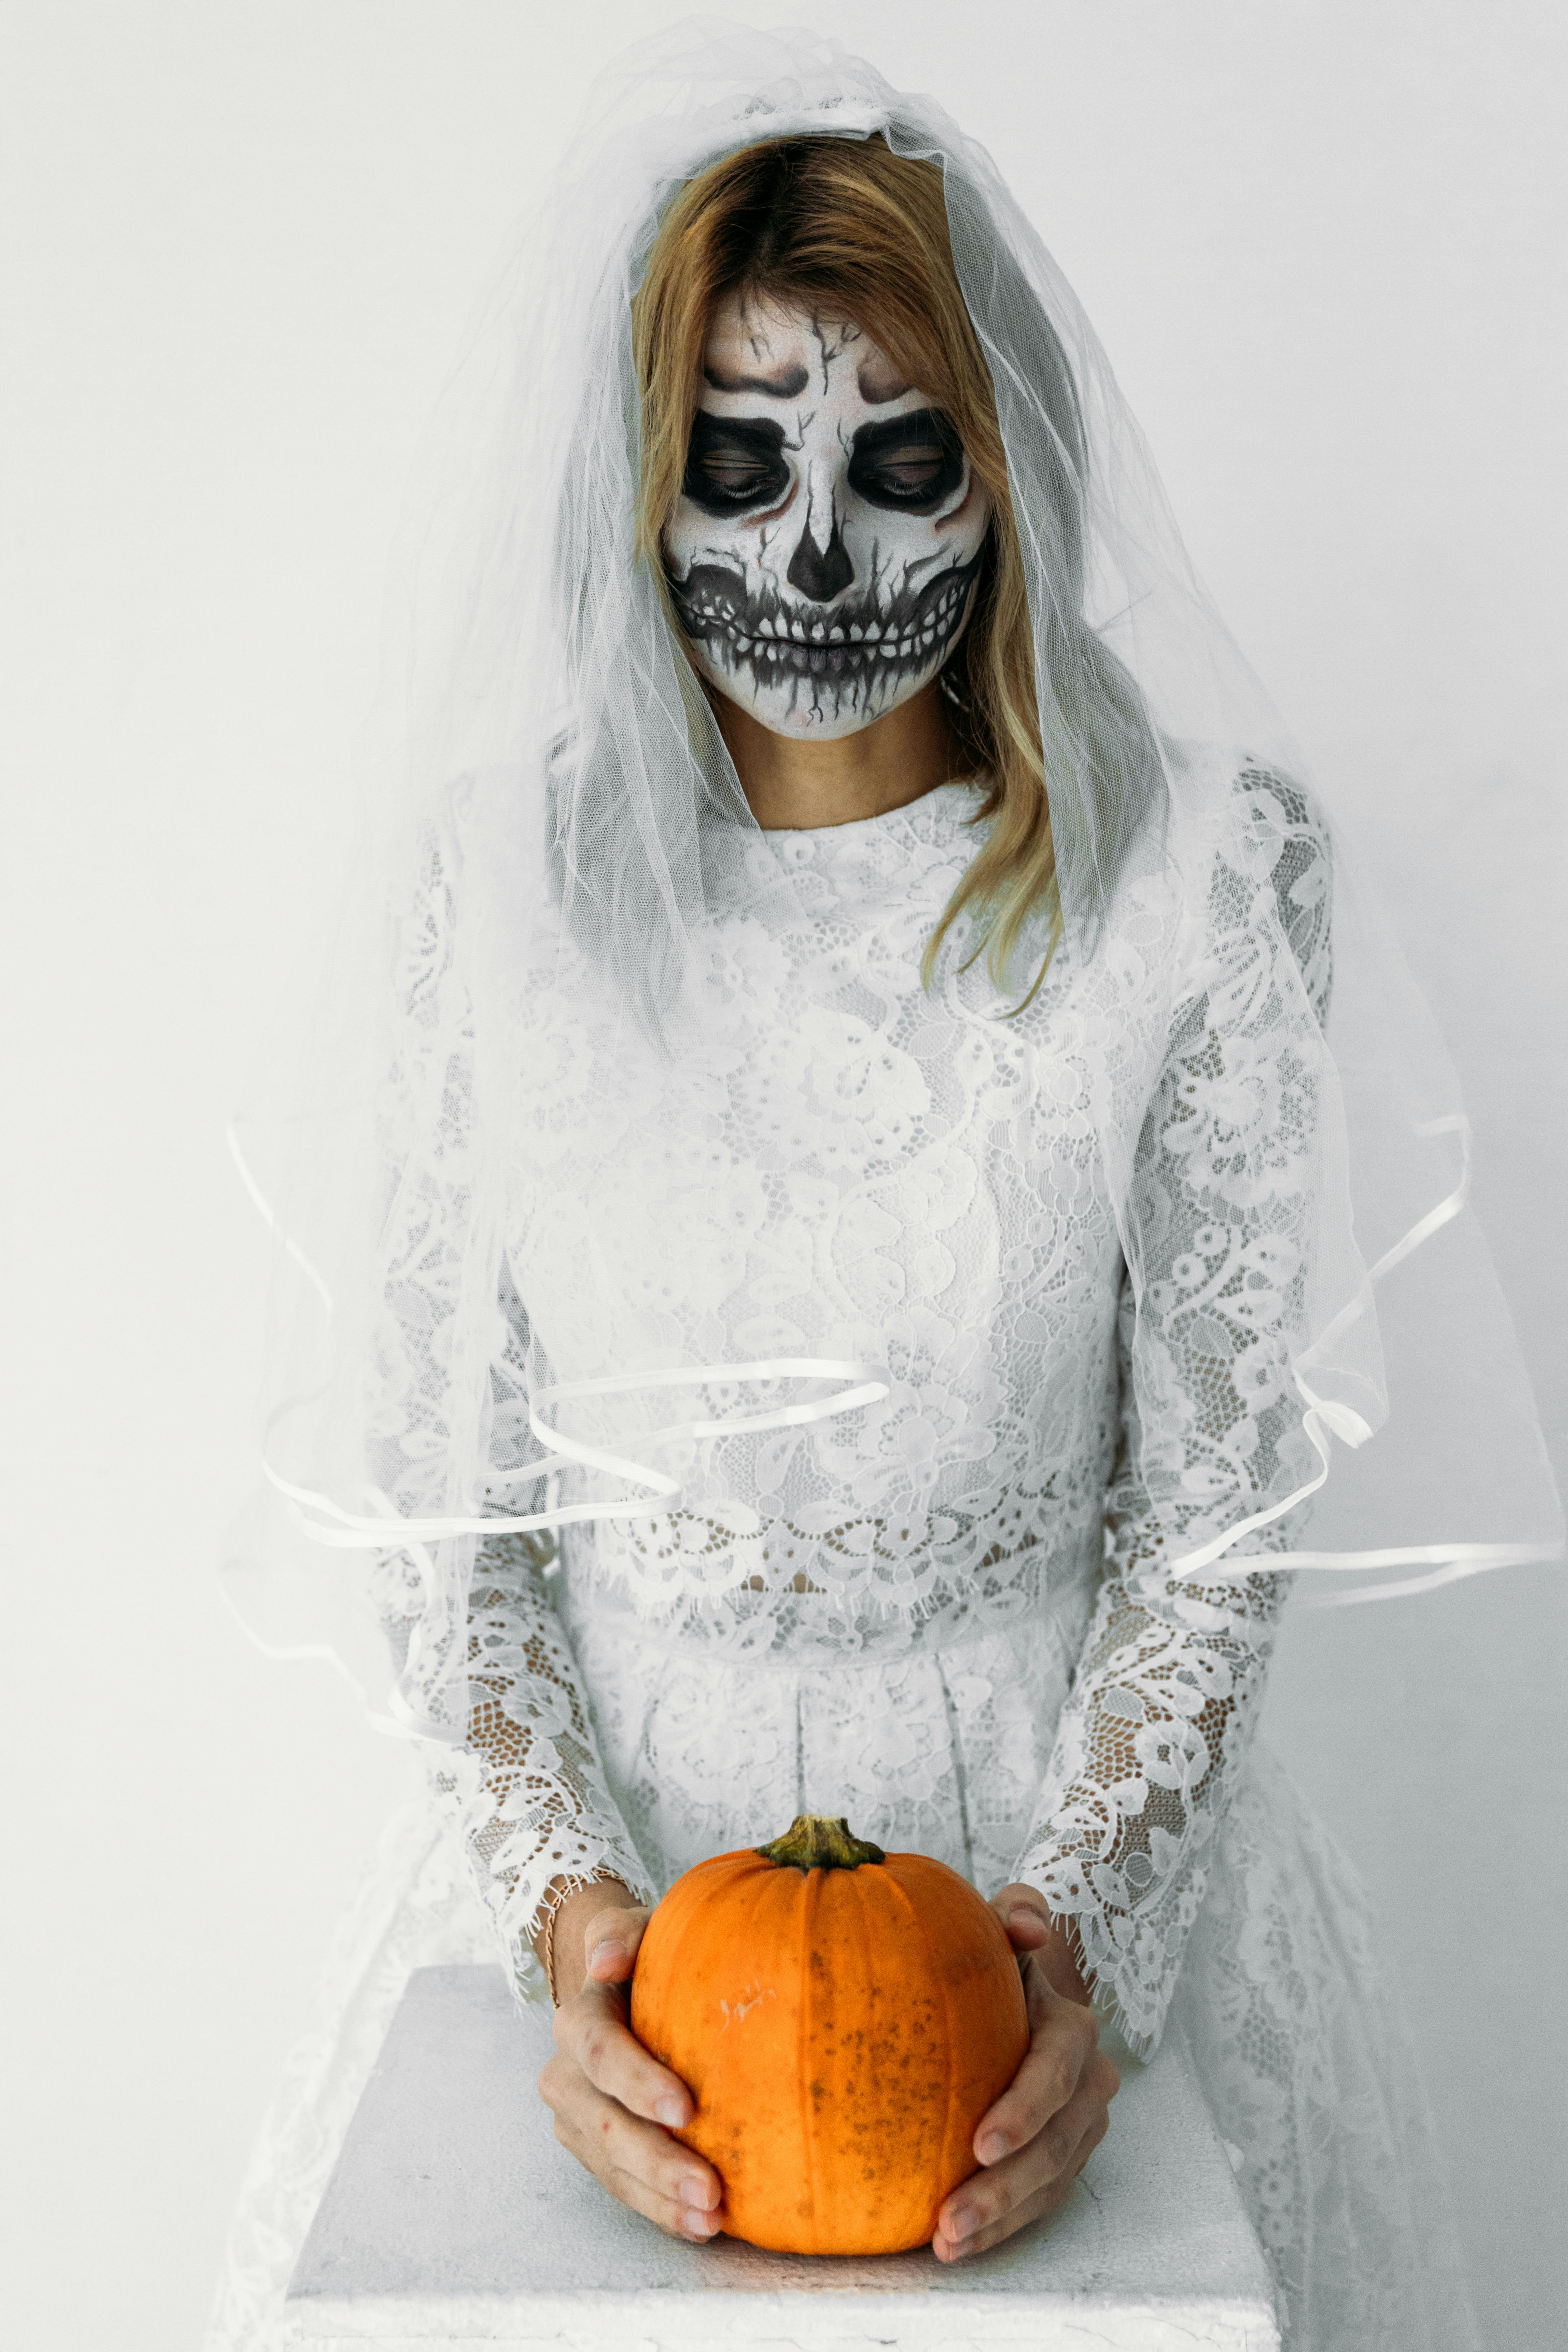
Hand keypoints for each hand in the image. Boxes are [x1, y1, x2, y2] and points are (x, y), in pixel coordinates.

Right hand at [534, 1880, 725, 2243]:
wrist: (629, 1986)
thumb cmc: (647, 1954)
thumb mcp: (637, 1927)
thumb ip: (621, 1932)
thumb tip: (606, 1960)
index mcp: (578, 2018)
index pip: (599, 2050)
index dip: (637, 2082)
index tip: (686, 2109)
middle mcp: (566, 2074)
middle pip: (604, 2124)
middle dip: (655, 2162)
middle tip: (709, 2189)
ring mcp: (577, 2119)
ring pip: (612, 2166)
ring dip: (659, 2199)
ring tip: (710, 2219)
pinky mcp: (595, 2151)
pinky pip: (623, 2186)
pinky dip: (659, 2209)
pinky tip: (699, 2227)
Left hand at [932, 1884, 1119, 2261]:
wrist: (1025, 1984)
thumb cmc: (1001, 1952)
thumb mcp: (1006, 1920)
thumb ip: (1016, 1914)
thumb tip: (1027, 1926)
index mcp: (1072, 2031)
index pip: (1055, 2074)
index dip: (1025, 2110)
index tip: (981, 2144)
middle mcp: (1087, 2084)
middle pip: (1053, 2146)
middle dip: (1005, 2189)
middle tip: (949, 2219)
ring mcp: (1078, 2128)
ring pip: (1047, 2183)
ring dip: (999, 2219)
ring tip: (945, 2243)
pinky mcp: (1062, 2158)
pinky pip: (1037, 2200)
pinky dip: (1001, 2226)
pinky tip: (954, 2247)